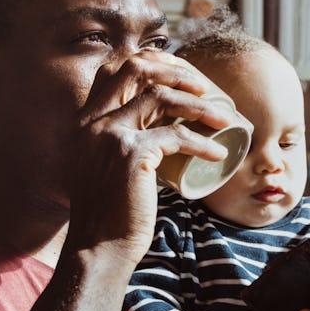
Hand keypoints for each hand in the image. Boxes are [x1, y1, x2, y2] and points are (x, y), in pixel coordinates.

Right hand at [67, 50, 233, 268]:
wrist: (98, 247)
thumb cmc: (108, 214)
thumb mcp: (100, 168)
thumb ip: (112, 145)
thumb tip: (153, 133)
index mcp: (84, 121)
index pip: (113, 69)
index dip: (149, 63)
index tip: (179, 75)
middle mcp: (93, 121)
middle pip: (136, 68)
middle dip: (176, 71)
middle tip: (205, 88)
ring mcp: (110, 135)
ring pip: (162, 98)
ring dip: (200, 104)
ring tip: (225, 119)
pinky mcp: (132, 154)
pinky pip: (177, 136)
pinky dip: (203, 143)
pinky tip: (218, 153)